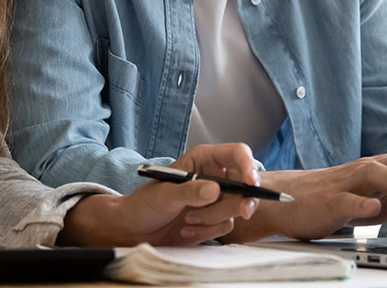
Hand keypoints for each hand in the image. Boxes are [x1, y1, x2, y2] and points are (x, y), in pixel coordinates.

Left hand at [59, 143, 260, 245]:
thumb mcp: (164, 195)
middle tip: (243, 211)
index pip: (237, 154)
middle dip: (242, 200)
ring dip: (213, 218)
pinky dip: (208, 231)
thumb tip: (214, 190)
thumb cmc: (144, 204)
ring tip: (188, 220)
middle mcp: (213, 177)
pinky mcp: (215, 219)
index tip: (252, 183)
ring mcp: (216, 199)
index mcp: (203, 160)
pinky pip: (226, 225)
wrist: (134, 230)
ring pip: (236, 207)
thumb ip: (189, 192)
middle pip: (245, 183)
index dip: (248, 166)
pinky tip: (188, 229)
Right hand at [224, 155, 386, 241]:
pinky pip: (346, 199)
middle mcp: (369, 169)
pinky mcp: (329, 199)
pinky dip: (361, 203)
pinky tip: (374, 211)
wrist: (291, 201)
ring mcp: (349, 182)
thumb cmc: (338, 200)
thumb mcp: (381, 200)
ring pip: (379, 175)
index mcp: (385, 169)